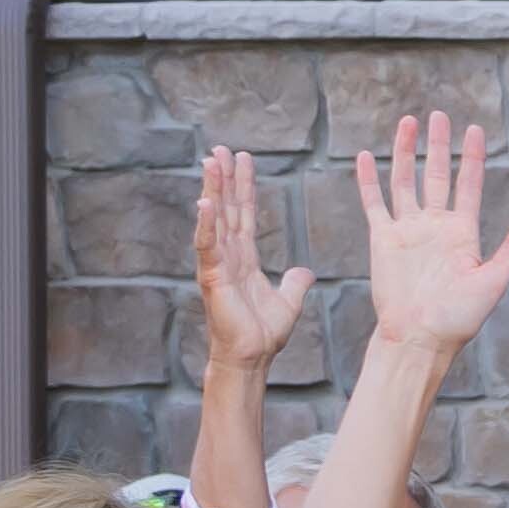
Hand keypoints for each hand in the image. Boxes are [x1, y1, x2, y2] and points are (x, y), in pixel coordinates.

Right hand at [196, 144, 323, 378]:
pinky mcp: (212, 277)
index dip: (243, 186)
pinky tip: (204, 202)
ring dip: (213, 190)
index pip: (243, 213)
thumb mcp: (289, 300)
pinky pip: (207, 245)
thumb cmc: (264, 334)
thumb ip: (295, 282)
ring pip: (214, 219)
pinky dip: (205, 224)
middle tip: (220, 149)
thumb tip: (304, 271)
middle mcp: (227, 256)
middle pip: (225, 208)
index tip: (243, 160)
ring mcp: (217, 265)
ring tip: (211, 162)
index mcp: (243, 257)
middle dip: (224, 178)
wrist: (252, 358)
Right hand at [346, 112, 508, 353]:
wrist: (420, 338)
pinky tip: (364, 157)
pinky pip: (374, 203)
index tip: (475, 129)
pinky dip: (368, 180)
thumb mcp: (493, 281)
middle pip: (437, 174)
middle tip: (438, 115)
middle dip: (438, 145)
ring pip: (404, 180)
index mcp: (464, 232)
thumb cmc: (459, 317)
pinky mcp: (383, 239)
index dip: (472, 157)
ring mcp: (408, 230)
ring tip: (407, 123)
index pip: (469, 184)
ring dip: (404, 152)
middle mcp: (436, 225)